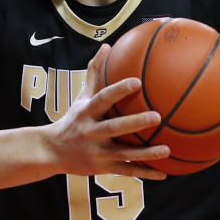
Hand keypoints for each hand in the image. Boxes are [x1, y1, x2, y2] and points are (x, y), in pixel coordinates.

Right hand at [45, 45, 169, 179]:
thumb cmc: (73, 119)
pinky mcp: (103, 169)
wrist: (52, 151)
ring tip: (167, 149)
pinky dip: (145, 172)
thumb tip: (107, 46)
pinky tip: (165, 173)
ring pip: (124, 153)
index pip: (103, 99)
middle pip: (114, 127)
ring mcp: (97, 153)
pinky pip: (126, 171)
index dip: (119, 90)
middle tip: (157, 116)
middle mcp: (91, 133)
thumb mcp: (80, 97)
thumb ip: (95, 73)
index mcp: (87, 113)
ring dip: (146, 153)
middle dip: (135, 122)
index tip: (137, 81)